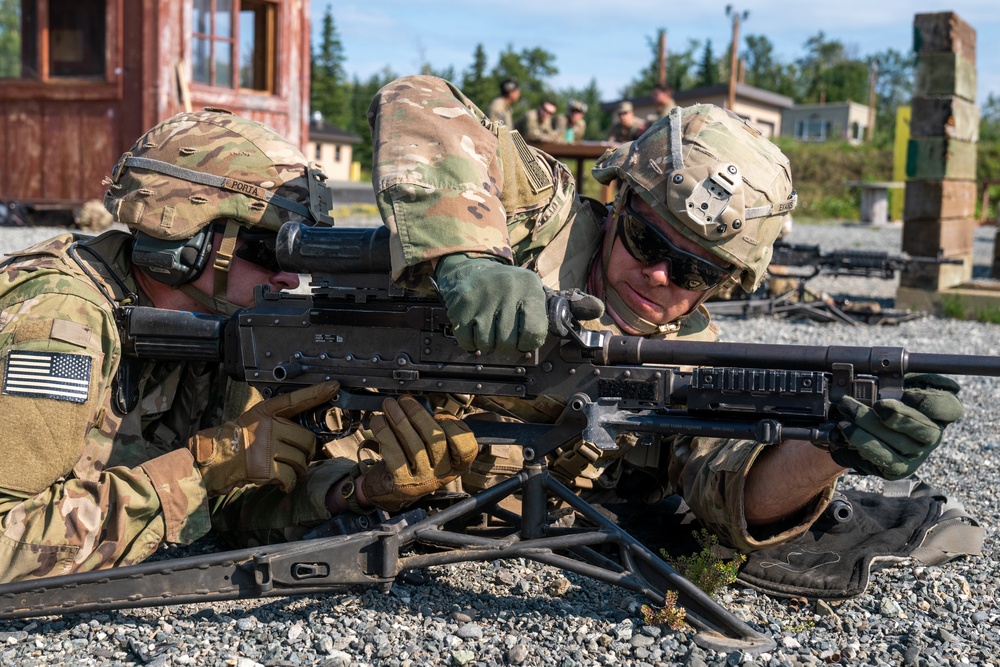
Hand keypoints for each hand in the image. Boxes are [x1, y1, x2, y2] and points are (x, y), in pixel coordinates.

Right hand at [188, 381, 339, 495]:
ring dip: (299, 470)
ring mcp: (266, 446)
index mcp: (265, 413)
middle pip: (306, 438)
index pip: (295, 400)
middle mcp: (267, 426)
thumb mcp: (254, 424)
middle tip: (300, 459)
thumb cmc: (235, 444)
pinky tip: (282, 483)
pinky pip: (291, 477)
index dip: (316, 393)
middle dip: (308, 452)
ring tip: (289, 472)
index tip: (333, 386)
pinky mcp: (265, 467)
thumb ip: (277, 423)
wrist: (211, 461)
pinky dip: (289, 483)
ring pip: (301, 459)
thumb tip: (307, 438)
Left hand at [362, 396, 478, 510]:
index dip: (454, 427)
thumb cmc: (414, 459)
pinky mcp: (402, 484)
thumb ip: (438, 429)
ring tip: (388, 405)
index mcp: (456, 464)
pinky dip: (385, 433)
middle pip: (436, 439)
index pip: (467, 447)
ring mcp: (423, 481)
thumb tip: (427, 409)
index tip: (438, 414)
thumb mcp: (432, 448)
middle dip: (418, 414)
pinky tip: (379, 421)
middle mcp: (443, 475)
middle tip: (404, 400)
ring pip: (413, 444)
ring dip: (398, 419)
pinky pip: (394, 454)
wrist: (392, 488)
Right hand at [435, 253, 546, 353]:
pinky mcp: (462, 305)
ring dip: (487, 343)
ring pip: (486, 342)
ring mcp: (483, 297)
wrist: (474, 268)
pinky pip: (466, 340)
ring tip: (489, 330)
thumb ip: (539, 315)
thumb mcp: (531, 290)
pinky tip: (474, 331)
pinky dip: (470, 343)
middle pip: (508, 342)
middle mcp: (507, 290)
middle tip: (504, 335)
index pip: (534, 332)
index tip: (524, 340)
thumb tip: (537, 341)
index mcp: (529, 288)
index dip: (529, 343)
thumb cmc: (508, 288)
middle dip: (506, 345)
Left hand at [831, 373, 962, 479]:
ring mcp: (917, 454)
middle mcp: (932, 435)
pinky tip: (846, 428)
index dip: (932, 402)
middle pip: (926, 429)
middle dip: (899, 415)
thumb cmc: (881, 402)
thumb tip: (900, 365)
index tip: (909, 393)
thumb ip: (901, 375)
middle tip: (878, 404)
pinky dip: (862, 440)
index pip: (951, 408)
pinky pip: (883, 457)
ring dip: (869, 423)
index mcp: (937, 412)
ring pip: (899, 441)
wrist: (857, 429)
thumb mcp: (894, 384)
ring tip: (848, 408)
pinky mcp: (898, 468)